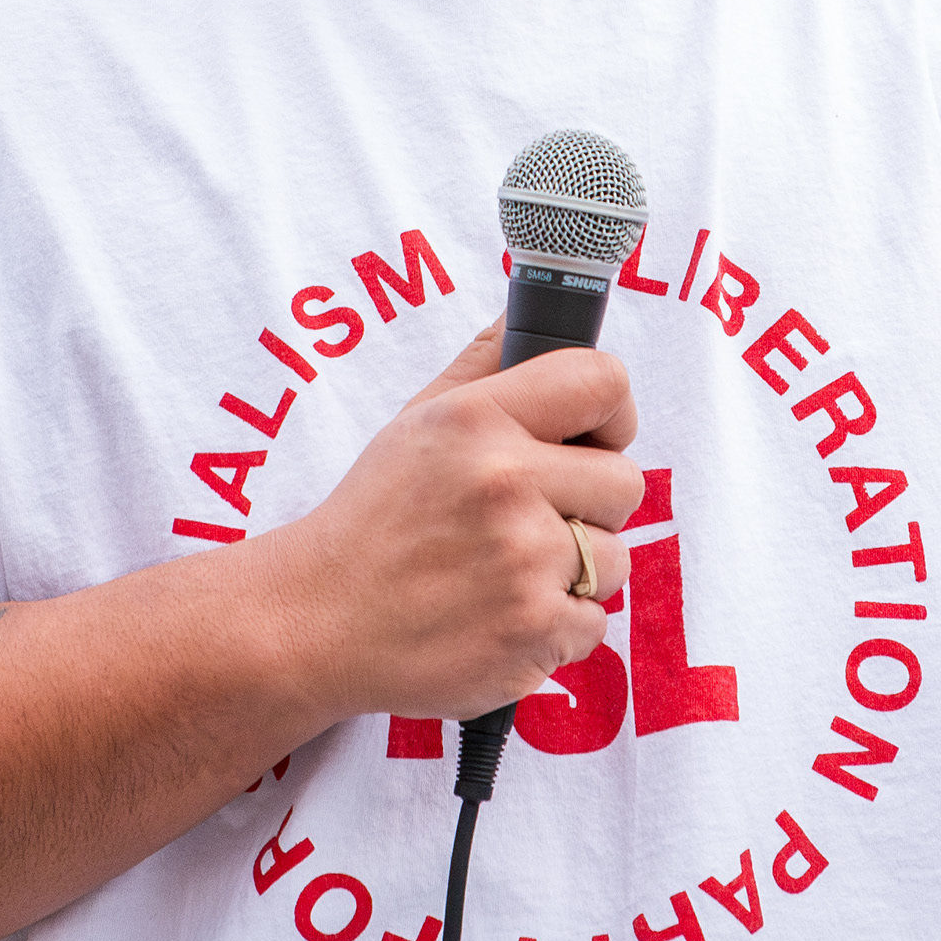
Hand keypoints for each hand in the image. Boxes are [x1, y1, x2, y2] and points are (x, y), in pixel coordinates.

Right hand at [257, 329, 641, 724]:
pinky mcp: (533, 631)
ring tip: (505, 575)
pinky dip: (556, 629)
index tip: (598, 435)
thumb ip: (484, 363)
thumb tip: (531, 309)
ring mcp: (523, 561)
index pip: (603, 381)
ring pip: (615, 559)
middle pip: (625, 482)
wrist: (315, 623)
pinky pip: (594, 623)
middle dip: (590, 506)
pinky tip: (500, 617)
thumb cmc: (374, 520)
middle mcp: (505, 481)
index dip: (614, 411)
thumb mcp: (417, 422)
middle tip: (531, 520)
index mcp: (478, 419)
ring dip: (574, 574)